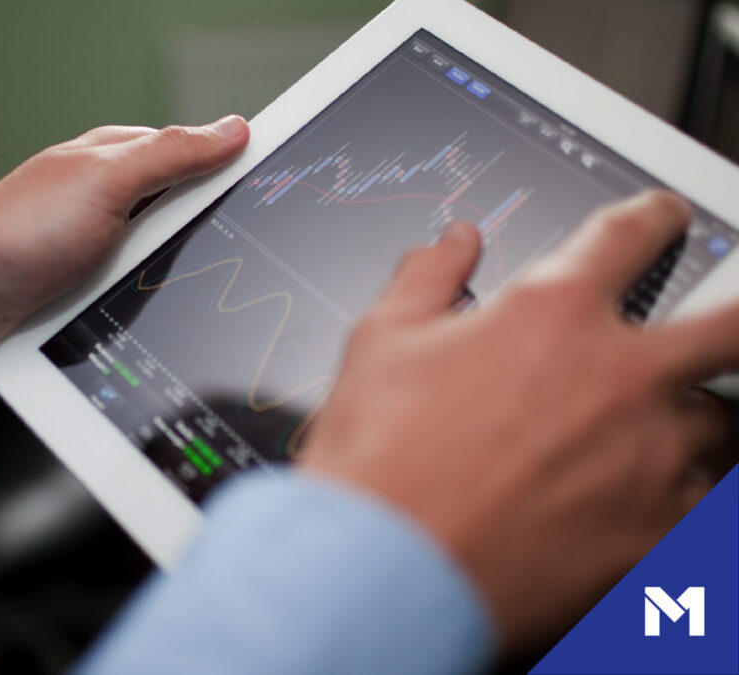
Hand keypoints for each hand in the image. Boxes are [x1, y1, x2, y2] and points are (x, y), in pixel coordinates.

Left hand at [0, 116, 249, 391]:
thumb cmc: (10, 235)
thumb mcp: (104, 181)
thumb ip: (170, 154)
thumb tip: (233, 129)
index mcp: (118, 166)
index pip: (197, 160)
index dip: (234, 173)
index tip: (273, 192)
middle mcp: (111, 211)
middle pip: (190, 225)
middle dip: (206, 246)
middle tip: (210, 258)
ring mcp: (100, 261)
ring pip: (168, 277)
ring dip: (169, 293)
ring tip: (156, 300)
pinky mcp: (89, 307)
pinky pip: (138, 316)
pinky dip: (141, 323)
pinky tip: (141, 332)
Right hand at [297, 192, 738, 653]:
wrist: (384, 571)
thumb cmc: (377, 460)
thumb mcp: (381, 341)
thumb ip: (428, 276)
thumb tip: (454, 242)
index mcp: (553, 314)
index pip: (631, 235)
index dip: (653, 216)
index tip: (660, 220)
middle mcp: (620, 378)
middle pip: (732, 326)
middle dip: (734, 315)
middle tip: (722, 321)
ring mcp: (650, 460)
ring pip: (718, 426)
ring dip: (690, 423)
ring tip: (649, 437)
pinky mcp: (657, 537)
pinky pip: (702, 507)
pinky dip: (677, 499)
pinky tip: (637, 503)